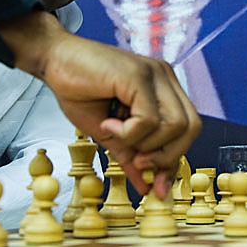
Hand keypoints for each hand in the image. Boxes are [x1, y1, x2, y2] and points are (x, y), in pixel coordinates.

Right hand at [0, 11, 201, 197]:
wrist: (54, 60)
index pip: (187, 129)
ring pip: (176, 125)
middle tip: (137, 161)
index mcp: (161, 88)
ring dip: (145, 143)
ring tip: (115, 133)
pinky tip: (108, 123)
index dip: (173, 160)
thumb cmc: (78, 88)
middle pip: (191, 128)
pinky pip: (150, 120)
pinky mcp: (139, 75)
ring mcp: (154, 73)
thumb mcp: (108, 131)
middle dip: (166, 155)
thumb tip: (146, 186)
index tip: (156, 186)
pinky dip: (129, 132)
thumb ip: (130, 154)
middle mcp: (164, 77)